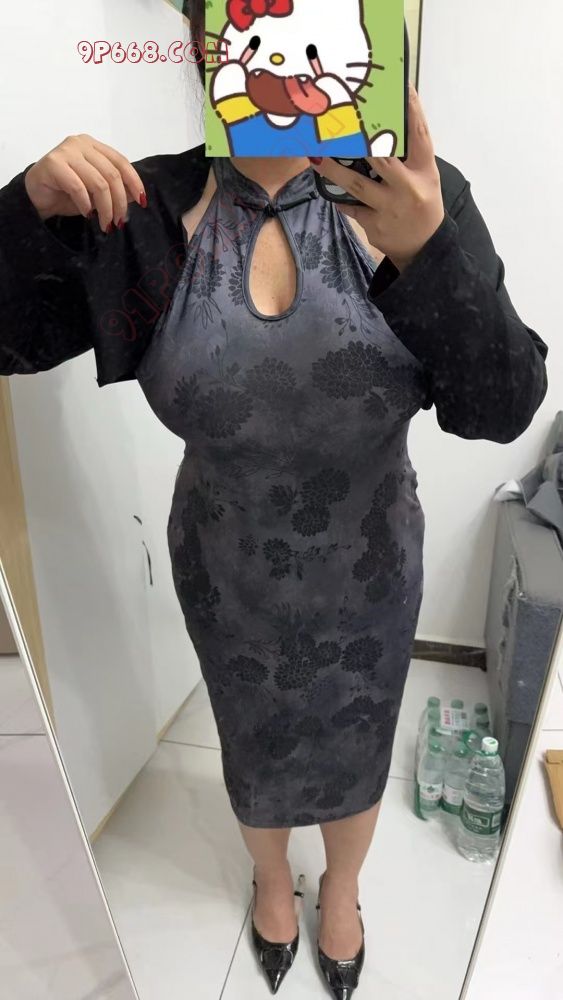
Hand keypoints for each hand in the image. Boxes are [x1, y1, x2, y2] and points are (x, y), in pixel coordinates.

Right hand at [24, 134, 145, 232]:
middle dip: (119, 202)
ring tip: (105, 224)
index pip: (121, 162)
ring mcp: (66, 151)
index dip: (134, 182)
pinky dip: (86, 204)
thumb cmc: (66, 194)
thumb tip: (137, 197)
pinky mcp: (53, 164)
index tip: (142, 202)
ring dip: (105, 208)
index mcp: (93, 146)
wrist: (36, 197)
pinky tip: (87, 214)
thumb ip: (114, 189)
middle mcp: (80, 144)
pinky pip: (78, 187)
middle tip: (119, 222)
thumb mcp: (95, 193)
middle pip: (112, 175)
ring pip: (98, 183)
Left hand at [309, 83, 444, 271]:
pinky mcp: (374, 224)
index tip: (400, 86)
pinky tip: (328, 189)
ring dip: (333, 170)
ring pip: (357, 184)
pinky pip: (351, 207)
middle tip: (340, 121)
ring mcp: (389, 207)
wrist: (423, 248)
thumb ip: (409, 155)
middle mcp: (409, 187)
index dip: (411, 109)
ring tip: (315, 156)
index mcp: (425, 171)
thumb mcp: (425, 177)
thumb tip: (384, 123)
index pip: (420, 134)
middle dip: (361, 140)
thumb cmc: (421, 203)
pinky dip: (339, 198)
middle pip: (383, 158)